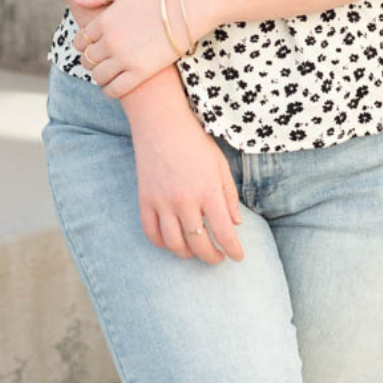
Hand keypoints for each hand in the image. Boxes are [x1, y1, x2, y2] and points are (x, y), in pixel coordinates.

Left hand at [72, 0, 185, 96]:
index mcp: (104, 21)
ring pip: (98, 76)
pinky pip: (115, 89)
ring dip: (100, 76)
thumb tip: (77, 0)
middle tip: (100, 61)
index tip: (91, 47)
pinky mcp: (139, 73)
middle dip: (90, 61)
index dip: (83, 46)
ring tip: (108, 74)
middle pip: (87, 60)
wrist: (185, 10)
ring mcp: (124, 58)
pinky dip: (110, 90)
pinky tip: (114, 86)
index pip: (80, 41)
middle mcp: (109, 41)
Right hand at [131, 106, 245, 263]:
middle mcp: (185, 201)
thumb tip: (236, 223)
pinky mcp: (145, 201)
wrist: (160, 124)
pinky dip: (162, 244)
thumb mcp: (220, 165)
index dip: (233, 250)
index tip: (238, 257)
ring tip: (196, 251)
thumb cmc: (195, 142)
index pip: (225, 233)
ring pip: (174, 244)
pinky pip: (151, 233)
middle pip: (200, 244)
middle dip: (212, 257)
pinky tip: (172, 242)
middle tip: (218, 258)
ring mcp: (162, 203)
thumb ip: (229, 196)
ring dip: (188, 254)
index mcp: (209, 192)